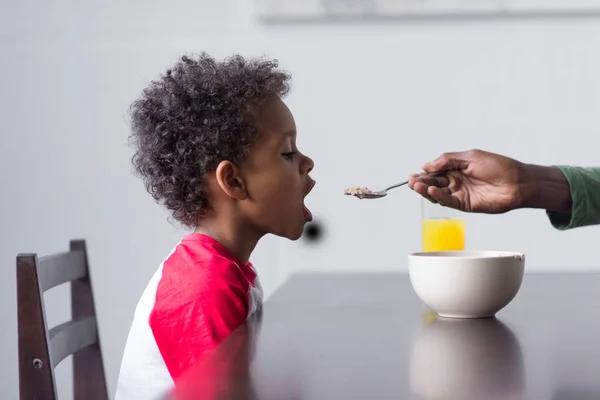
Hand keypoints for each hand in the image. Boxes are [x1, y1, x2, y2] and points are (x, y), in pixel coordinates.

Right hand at [408, 150, 529, 213]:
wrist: (518, 182)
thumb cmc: (498, 166)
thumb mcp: (470, 157)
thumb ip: (447, 160)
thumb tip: (426, 165)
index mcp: (456, 168)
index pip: (435, 171)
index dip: (423, 173)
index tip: (413, 173)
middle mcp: (456, 181)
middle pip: (433, 182)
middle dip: (421, 182)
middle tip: (411, 181)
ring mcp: (460, 193)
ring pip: (437, 193)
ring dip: (426, 189)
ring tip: (417, 185)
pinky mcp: (465, 204)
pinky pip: (448, 201)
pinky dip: (438, 196)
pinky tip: (431, 190)